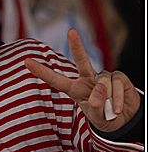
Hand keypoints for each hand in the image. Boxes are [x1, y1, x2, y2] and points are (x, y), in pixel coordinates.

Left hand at [25, 29, 139, 132]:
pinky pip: (117, 85)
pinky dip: (118, 99)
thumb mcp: (96, 117)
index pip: (55, 80)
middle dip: (77, 45)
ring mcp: (104, 76)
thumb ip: (95, 106)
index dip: (41, 71)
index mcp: (75, 89)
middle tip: (72, 31)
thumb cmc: (104, 117)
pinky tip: (118, 109)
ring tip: (111, 110)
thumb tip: (100, 87)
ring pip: (103, 83)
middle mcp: (88, 79)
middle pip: (81, 60)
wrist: (125, 120)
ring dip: (108, 100)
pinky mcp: (119, 77)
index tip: (26, 61)